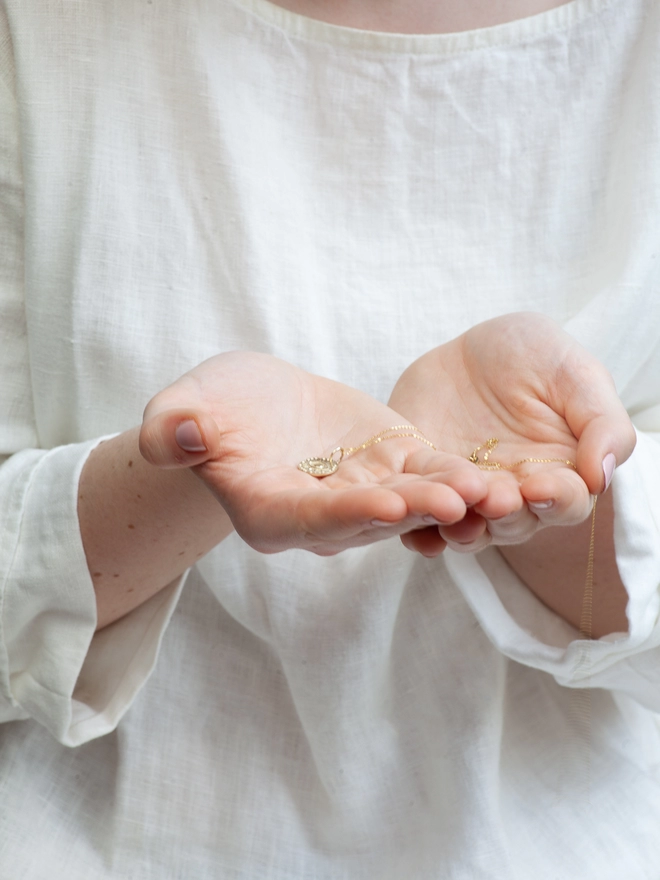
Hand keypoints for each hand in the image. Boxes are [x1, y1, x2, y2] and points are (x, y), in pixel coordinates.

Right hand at [139, 352, 487, 554]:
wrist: (250, 403)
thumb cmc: (209, 408)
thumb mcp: (181, 409)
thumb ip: (174, 428)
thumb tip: (181, 435)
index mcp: (269, 513)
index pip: (307, 519)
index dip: (344, 514)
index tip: (381, 505)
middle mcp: (321, 517)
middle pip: (369, 519)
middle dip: (411, 511)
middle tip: (453, 503)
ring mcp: (361, 495)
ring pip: (407, 501)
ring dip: (446, 498)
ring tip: (487, 489)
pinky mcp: (391, 467)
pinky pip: (425, 473)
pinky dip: (454, 474)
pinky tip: (491, 472)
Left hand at [389, 313, 635, 553]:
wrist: (466, 349)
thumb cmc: (532, 356)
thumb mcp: (574, 373)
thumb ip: (600, 422)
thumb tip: (602, 475)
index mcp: (559, 474)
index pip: (565, 503)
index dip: (556, 499)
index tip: (540, 487)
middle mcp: (515, 496)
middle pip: (515, 524)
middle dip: (505, 515)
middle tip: (495, 500)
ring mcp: (469, 498)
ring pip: (469, 529)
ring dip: (463, 528)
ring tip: (453, 513)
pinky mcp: (426, 492)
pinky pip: (421, 520)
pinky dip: (417, 532)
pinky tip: (411, 532)